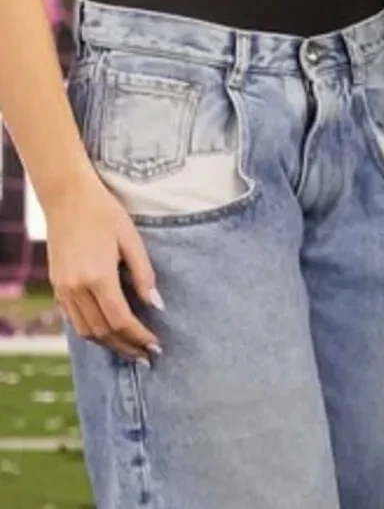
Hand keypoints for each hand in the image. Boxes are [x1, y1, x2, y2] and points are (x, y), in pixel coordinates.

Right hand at [47, 179, 162, 362]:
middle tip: (147, 356)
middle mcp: (76, 288)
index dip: (139, 337)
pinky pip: (73, 319)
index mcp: (97, 277)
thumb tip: (157, 305)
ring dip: (108, 344)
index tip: (156, 346)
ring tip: (130, 349)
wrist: (67, 198)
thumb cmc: (105, 214)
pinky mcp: (56, 286)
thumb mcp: (132, 240)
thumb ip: (144, 275)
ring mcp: (62, 289)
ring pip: (85, 330)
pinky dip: (91, 331)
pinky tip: (108, 332)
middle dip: (126, 347)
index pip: (120, 320)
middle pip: (102, 331)